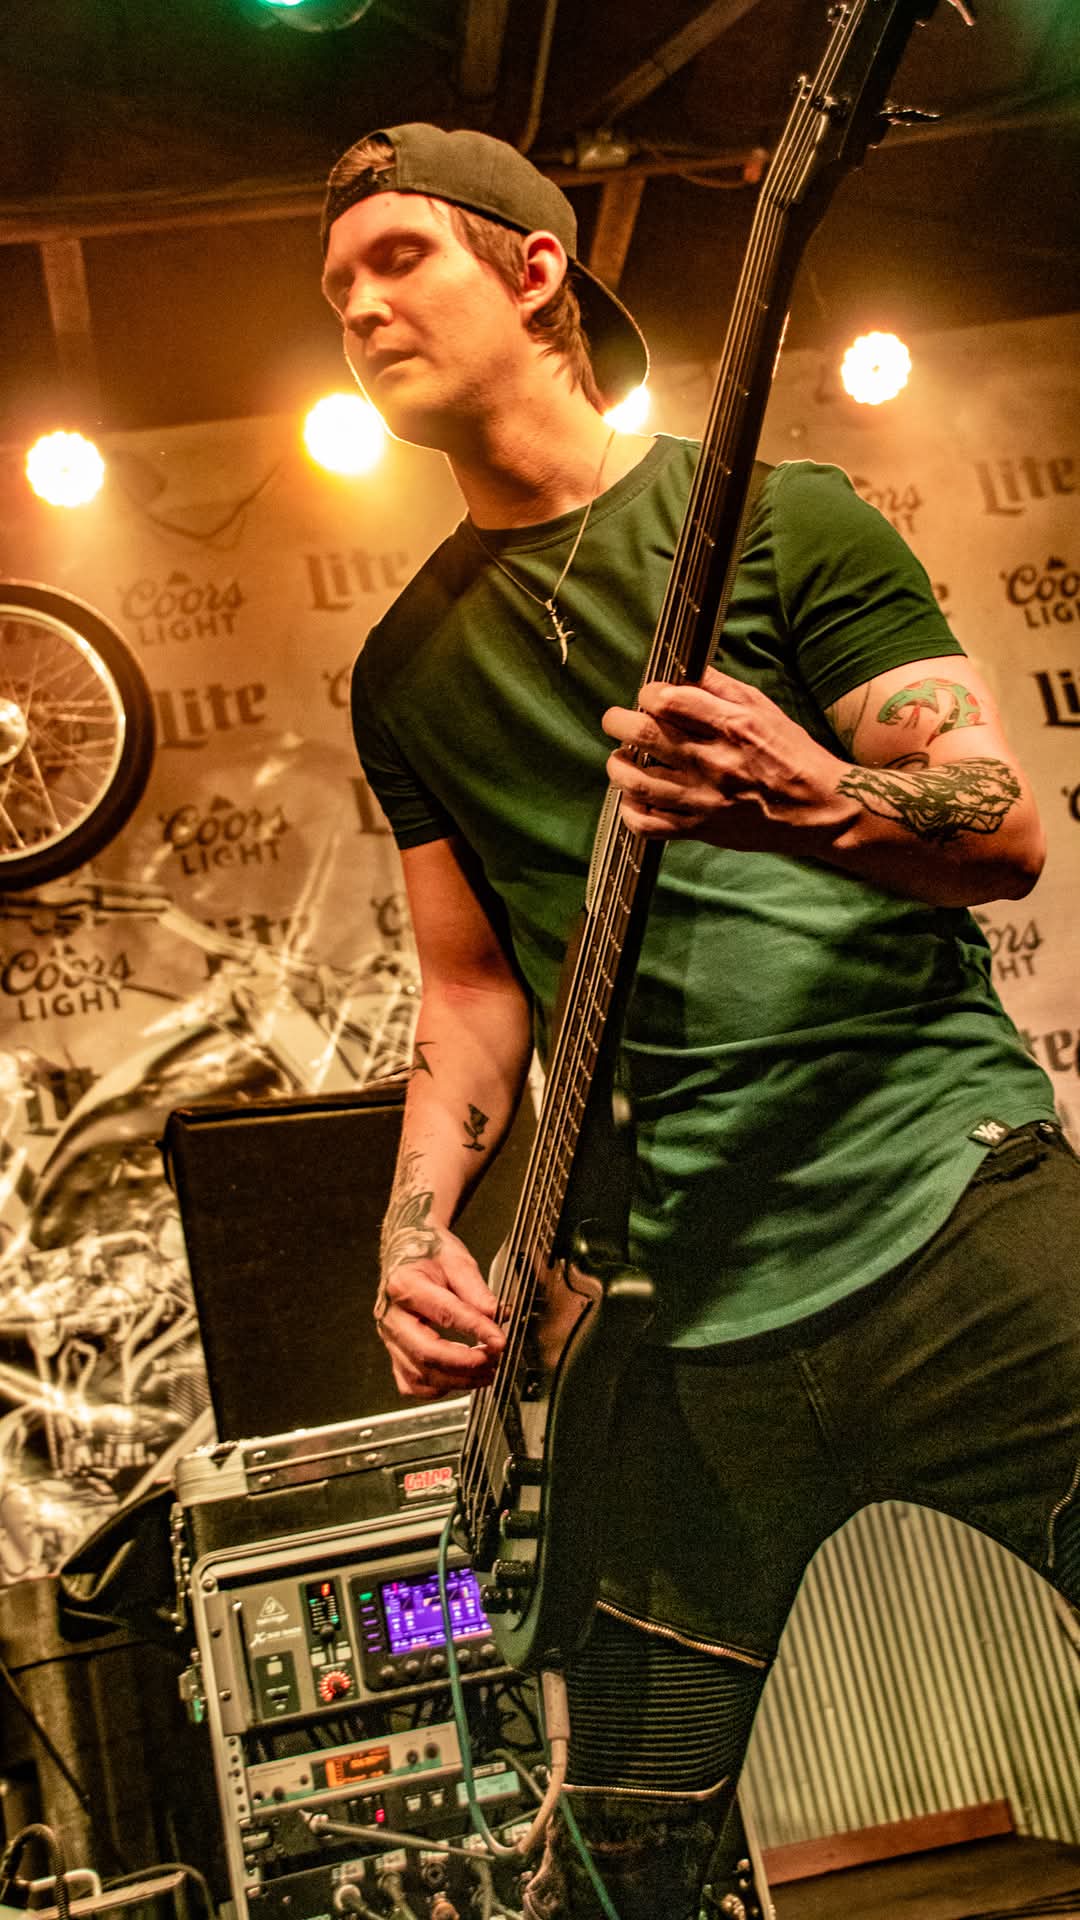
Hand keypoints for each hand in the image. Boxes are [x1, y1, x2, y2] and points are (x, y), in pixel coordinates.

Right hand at [375, 1223, 505, 1400]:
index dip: (476, 1330)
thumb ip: (477, 1291)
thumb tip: (498, 1316)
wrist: (405, 1250)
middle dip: (465, 1364)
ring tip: (487, 1372)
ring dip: (457, 1380)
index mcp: (405, 1286)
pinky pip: (410, 1383)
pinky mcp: (394, 1353)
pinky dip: (437, 1389)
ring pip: (419, 1374)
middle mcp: (391, 1315)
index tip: (500, 1340)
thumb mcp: (457, 1261)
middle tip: (494, 1360)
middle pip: (426, 1353)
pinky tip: (460, 1379)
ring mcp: (389, 1338)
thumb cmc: (429, 1254)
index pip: (445, 1314)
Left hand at [602, 665, 846, 851]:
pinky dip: (631, 813)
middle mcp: (714, 761)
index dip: (648, 693)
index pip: (669, 700)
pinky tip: (631, 800)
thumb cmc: (792, 753)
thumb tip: (683, 670)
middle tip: (615, 721)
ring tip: (619, 760)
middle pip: (645, 736)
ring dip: (618, 768)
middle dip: (619, 723)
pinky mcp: (702, 829)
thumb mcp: (763, 708)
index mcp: (731, 725)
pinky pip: (651, 826)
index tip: (648, 697)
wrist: (819, 809)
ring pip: (639, 783)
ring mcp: (705, 799)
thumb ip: (721, 688)